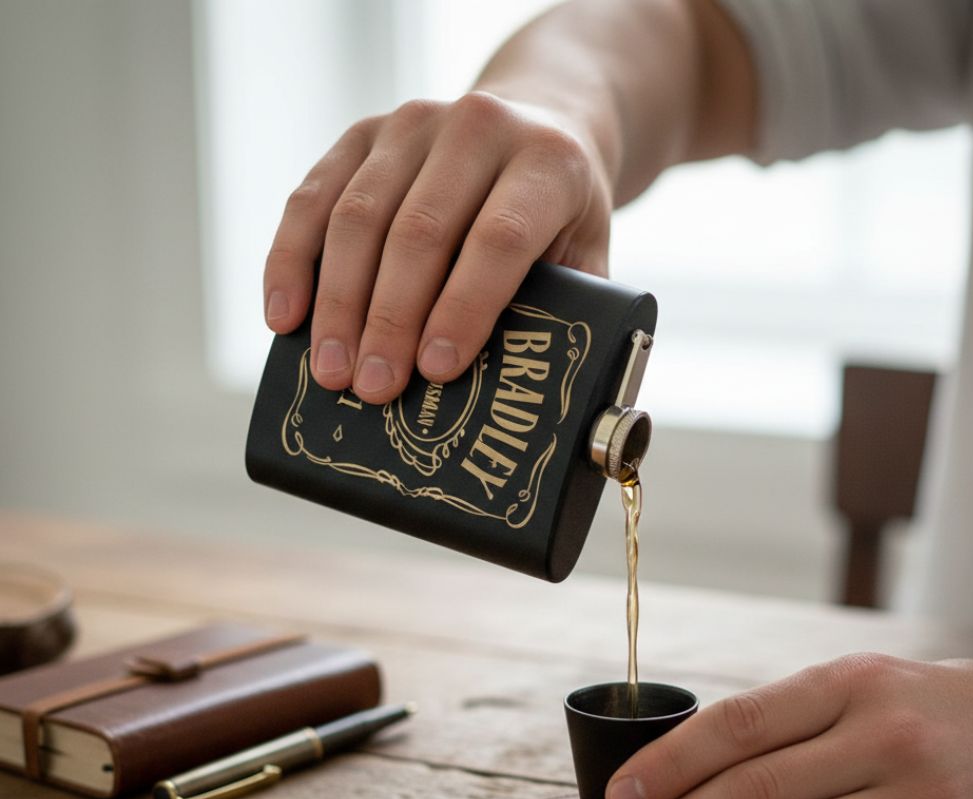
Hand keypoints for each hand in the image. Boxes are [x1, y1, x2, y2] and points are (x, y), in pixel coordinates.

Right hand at [263, 92, 612, 403]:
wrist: (537, 125)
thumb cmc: (559, 217)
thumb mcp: (586, 256)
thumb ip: (564, 312)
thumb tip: (516, 396)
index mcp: (546, 163)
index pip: (498, 237)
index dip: (464, 306)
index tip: (436, 369)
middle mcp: (477, 128)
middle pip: (419, 231)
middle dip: (390, 319)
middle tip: (373, 389)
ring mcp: (412, 125)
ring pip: (358, 215)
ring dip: (337, 302)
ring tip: (329, 372)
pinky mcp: (361, 134)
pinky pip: (312, 198)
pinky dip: (290, 261)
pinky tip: (284, 318)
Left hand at [600, 653, 972, 798]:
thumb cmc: (933, 708)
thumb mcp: (863, 684)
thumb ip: (787, 719)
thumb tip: (686, 763)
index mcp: (847, 683)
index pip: (739, 724)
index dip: (671, 763)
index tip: (621, 797)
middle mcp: (883, 735)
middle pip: (757, 789)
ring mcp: (923, 797)